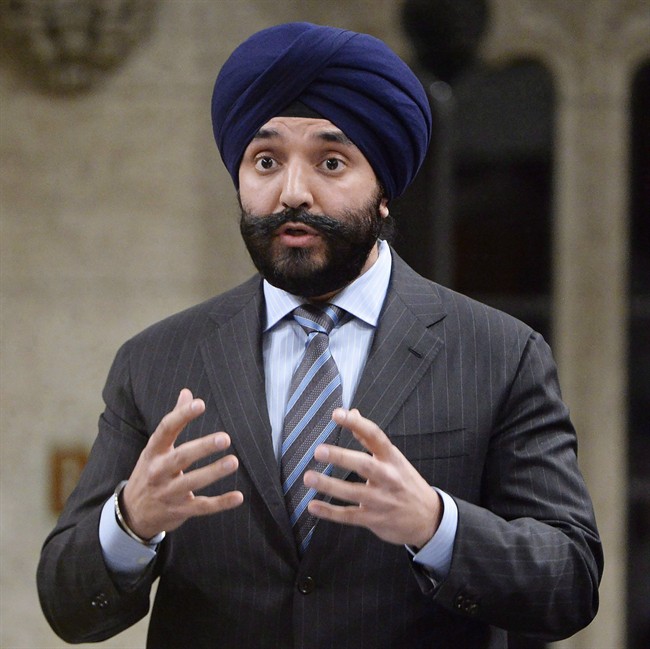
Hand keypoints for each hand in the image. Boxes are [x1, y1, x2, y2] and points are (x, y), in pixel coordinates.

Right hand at [121, 389, 243, 539]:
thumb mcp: (155, 448)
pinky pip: (202, 507)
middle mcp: (158, 471)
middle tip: (225, 438)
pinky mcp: (180, 511)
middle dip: (202, 447)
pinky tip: (238, 497)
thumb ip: (174, 421)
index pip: (166, 429)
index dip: (182, 415)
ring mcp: (168, 493)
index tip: (200, 404)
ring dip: (213, 472)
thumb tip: (187, 393)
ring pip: (192, 482)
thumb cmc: (150, 471)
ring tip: (233, 461)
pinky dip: (221, 503)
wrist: (132, 514)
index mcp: (153, 451)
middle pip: (181, 457)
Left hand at [305, 408, 441, 548]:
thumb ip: (370, 438)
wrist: (429, 518)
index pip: (375, 436)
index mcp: (392, 458)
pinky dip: (330, 512)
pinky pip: (349, 516)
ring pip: (353, 492)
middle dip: (341, 457)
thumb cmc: (405, 482)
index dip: (356, 424)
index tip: (337, 414)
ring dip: (329, 485)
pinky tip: (313, 506)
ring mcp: (381, 500)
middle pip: (364, 464)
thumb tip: (352, 412)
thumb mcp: (393, 458)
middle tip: (319, 451)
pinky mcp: (374, 519)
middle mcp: (388, 477)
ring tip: (309, 477)